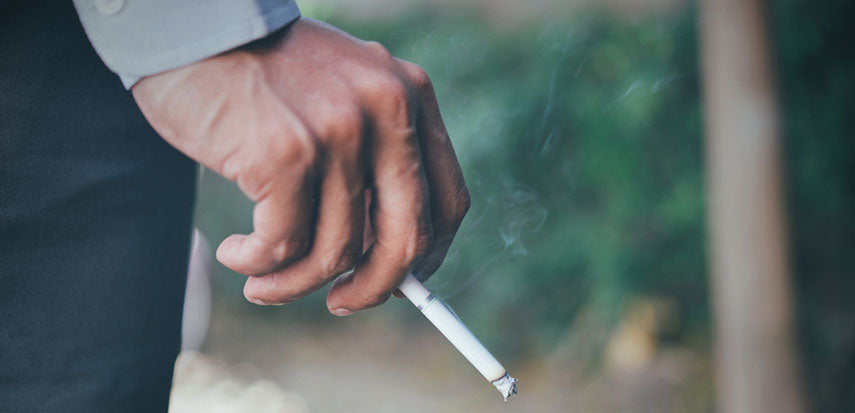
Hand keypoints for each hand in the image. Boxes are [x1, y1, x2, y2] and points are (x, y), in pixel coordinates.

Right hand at [132, 18, 468, 314]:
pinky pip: (283, 246)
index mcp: (410, 96)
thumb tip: (382, 256)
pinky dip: (257, 263)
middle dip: (373, 290)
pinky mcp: (286, 155)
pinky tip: (236, 252)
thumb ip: (372, 160)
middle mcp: (386, 111)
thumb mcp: (342, 98)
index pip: (448, 201)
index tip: (396, 282)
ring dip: (294, 283)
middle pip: (406, 239)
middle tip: (340, 304)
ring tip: (262, 280)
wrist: (193, 27)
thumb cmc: (265, 74)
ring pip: (336, 253)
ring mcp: (338, 133)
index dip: (427, 256)